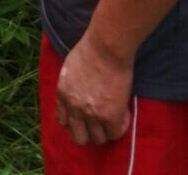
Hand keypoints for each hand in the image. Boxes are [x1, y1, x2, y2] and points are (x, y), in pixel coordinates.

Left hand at [55, 31, 132, 145]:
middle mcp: (74, 107)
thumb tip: (79, 93)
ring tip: (114, 118)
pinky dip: (121, 126)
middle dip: (89, 133)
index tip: (85, 118)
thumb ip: (71, 85)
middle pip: (78, 137)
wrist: (106, 47)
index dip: (75, 122)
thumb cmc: (90, 49)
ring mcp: (91, 114)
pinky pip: (115, 134)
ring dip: (106, 131)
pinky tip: (124, 114)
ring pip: (97, 139)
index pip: (63, 121)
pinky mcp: (109, 116)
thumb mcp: (70, 68)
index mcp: (62, 94)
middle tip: (100, 123)